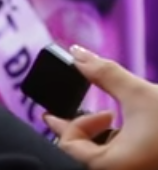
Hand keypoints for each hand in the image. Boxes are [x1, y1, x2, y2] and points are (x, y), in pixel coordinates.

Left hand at [44, 45, 157, 169]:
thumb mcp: (138, 93)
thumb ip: (102, 72)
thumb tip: (78, 52)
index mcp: (113, 166)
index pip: (69, 148)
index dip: (69, 124)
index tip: (83, 109)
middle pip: (80, 157)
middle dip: (75, 133)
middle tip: (67, 115)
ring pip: (98, 160)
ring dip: (94, 140)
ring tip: (103, 120)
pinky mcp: (142, 169)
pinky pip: (116, 163)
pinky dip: (111, 148)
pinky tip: (121, 132)